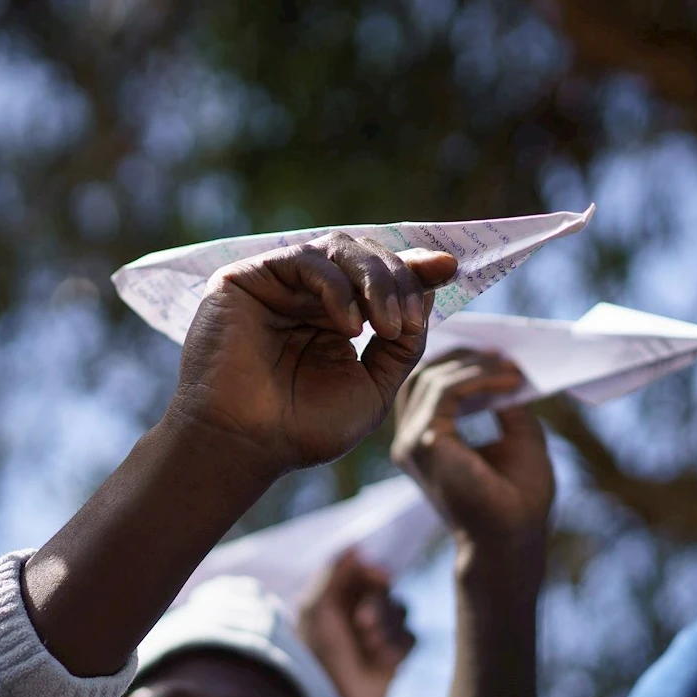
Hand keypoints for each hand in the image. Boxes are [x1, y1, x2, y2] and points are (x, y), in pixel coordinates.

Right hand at [168, 233, 456, 481]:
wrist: (246, 447)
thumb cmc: (303, 428)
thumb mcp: (374, 386)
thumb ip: (403, 344)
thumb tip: (428, 294)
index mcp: (335, 316)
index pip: (380, 277)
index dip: (415, 268)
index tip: (450, 268)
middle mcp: (307, 294)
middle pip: (366, 256)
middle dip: (399, 280)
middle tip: (408, 322)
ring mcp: (277, 283)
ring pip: (340, 249)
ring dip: (376, 282)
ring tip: (388, 327)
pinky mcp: (246, 277)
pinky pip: (305, 260)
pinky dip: (337, 288)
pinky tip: (351, 326)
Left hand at [299, 550, 415, 696]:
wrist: (328, 694)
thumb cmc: (315, 649)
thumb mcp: (316, 605)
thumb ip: (334, 570)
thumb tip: (357, 545)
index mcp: (340, 597)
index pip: (368, 572)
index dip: (377, 572)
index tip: (380, 576)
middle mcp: (360, 612)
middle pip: (388, 592)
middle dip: (378, 606)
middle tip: (361, 624)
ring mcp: (377, 633)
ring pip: (402, 613)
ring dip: (386, 629)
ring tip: (368, 646)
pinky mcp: (392, 655)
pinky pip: (410, 639)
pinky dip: (395, 648)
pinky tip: (379, 660)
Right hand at [390, 351, 554, 556]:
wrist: (515, 538)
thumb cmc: (517, 498)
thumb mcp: (518, 435)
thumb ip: (505, 402)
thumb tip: (505, 365)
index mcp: (426, 439)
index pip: (425, 385)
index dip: (459, 362)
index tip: (499, 355)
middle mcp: (410, 440)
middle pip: (421, 375)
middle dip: (464, 357)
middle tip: (504, 356)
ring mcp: (412, 442)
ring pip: (431, 378)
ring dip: (476, 366)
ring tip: (512, 371)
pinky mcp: (425, 443)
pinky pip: (445, 392)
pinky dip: (478, 380)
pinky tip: (507, 383)